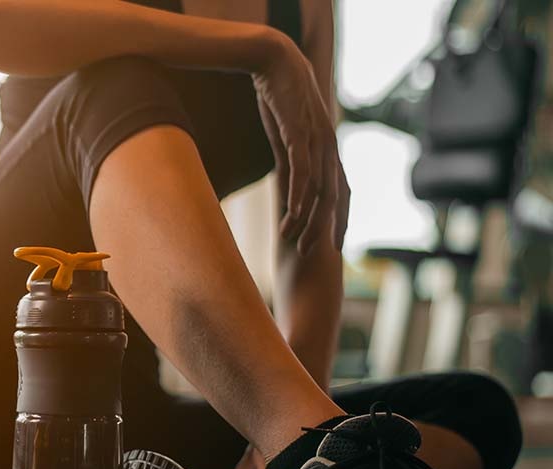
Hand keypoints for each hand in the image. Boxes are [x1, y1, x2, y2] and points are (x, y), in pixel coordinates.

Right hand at [252, 31, 348, 255]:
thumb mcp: (287, 134)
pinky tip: (293, 214)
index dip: (340, 220)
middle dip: (328, 228)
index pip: (342, 192)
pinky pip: (303, 170)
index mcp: (329, 149)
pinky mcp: (300, 134)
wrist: (277, 62)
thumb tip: (288, 178)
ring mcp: (317, 141)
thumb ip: (291, 157)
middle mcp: (330, 147)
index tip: (334, 246)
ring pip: (320, 189)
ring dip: (310, 219)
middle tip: (316, 255)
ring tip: (297, 242)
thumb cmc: (281, 97)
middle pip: (336, 197)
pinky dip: (301, 194)